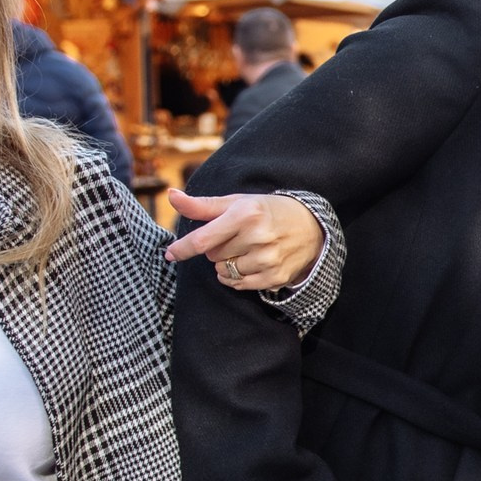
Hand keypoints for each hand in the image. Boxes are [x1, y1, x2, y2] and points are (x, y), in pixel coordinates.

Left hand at [166, 190, 325, 289]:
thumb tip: (171, 196)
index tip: (169, 254)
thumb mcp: (236, 203)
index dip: (183, 249)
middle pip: (213, 256)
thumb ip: (201, 205)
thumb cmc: (266, 212)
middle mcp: (258, 237)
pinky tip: (247, 265)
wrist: (311, 227)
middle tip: (235, 238)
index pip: (203, 239)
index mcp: (245, 214)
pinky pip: (240, 284)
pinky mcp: (275, 276)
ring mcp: (268, 258)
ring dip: (227, 264)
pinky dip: (236, 278)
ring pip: (225, 272)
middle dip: (216, 249)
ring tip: (245, 251)